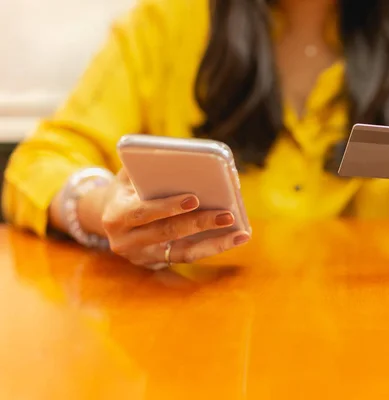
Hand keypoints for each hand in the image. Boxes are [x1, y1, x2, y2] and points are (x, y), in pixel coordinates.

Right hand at [100, 170, 249, 267]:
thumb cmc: (128, 187)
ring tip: (241, 233)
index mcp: (116, 215)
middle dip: (200, 223)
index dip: (168, 207)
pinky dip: (213, 248)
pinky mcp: (157, 263)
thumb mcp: (129, 174)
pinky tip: (235, 238)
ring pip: (183, 253)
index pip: (143, 212)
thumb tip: (187, 158)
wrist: (109, 215)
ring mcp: (141, 256)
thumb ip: (149, 165)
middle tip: (228, 215)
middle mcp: (125, 241)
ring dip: (215, 243)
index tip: (194, 199)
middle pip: (167, 233)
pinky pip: (188, 257)